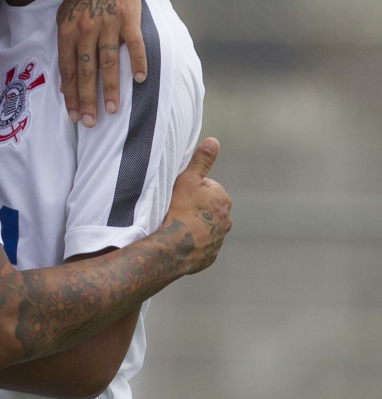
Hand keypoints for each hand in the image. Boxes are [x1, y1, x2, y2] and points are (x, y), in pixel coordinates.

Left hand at [56, 0, 142, 126]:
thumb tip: (65, 81)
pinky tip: (139, 79)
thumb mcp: (64, 18)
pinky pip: (135, 44)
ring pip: (108, 61)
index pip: (68, 69)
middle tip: (90, 121)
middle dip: (87, 98)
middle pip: (86, 70)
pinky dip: (137, 62)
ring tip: (112, 109)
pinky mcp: (129, 19)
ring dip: (110, 87)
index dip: (71, 94)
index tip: (74, 114)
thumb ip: (65, 47)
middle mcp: (86, 29)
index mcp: (67, 31)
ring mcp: (108, 24)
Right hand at [163, 137, 231, 274]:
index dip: (192, 189)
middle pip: (208, 208)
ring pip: (205, 227)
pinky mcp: (209, 257)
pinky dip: (193, 242)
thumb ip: (201, 161)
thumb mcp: (187, 180)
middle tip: (175, 209)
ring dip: (194, 225)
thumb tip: (214, 141)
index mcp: (223, 200)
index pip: (208, 188)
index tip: (179, 195)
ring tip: (175, 225)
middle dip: (195, 207)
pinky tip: (179, 240)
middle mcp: (226, 220)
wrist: (172, 248)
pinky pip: (201, 246)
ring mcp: (218, 240)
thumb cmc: (179, 211)